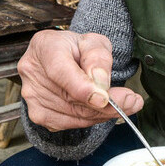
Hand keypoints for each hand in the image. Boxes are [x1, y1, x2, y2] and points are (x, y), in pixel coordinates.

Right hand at [17, 30, 143, 130]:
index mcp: (44, 47)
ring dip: (103, 114)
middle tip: (132, 101)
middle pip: (70, 97)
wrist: (63, 58)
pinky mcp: (38, 114)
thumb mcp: (95, 42)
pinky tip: (104, 110)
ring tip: (126, 104)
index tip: (104, 98)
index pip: (60, 71)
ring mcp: (32, 96)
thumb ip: (98, 58)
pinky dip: (91, 119)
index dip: (82, 88)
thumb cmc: (78, 49)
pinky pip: (70, 123)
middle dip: (106, 104)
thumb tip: (99, 83)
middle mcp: (32, 72)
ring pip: (73, 114)